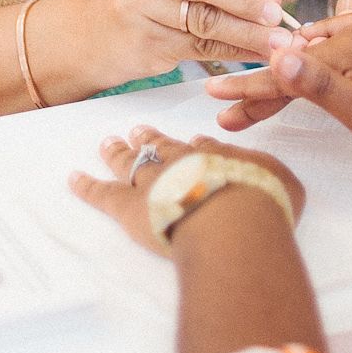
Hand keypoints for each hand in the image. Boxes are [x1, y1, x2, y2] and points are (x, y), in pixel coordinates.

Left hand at [69, 124, 305, 257]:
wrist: (232, 222)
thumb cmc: (262, 202)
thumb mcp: (279, 178)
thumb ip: (263, 169)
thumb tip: (253, 166)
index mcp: (215, 154)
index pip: (198, 146)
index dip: (188, 144)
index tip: (184, 139)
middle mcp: (180, 161)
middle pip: (159, 147)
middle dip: (148, 138)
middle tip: (137, 130)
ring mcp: (150, 181)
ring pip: (130, 162)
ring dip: (119, 152)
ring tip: (108, 143)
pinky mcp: (126, 206)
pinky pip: (100, 193)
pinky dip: (85, 185)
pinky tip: (73, 178)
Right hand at [94, 0, 292, 82]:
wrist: (101, 33)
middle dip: (245, 0)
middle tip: (275, 15)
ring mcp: (136, 8)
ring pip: (204, 20)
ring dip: (246, 32)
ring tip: (276, 39)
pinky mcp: (146, 43)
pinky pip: (200, 48)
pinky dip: (234, 51)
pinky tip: (256, 53)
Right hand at [208, 14, 351, 173]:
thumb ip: (320, 86)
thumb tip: (277, 56)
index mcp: (349, 44)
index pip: (285, 71)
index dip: (248, 87)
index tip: (212, 95)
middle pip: (294, 66)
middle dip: (257, 90)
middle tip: (220, 111)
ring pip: (310, 65)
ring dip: (279, 85)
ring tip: (246, 104)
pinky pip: (329, 60)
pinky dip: (306, 75)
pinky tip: (292, 77)